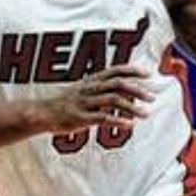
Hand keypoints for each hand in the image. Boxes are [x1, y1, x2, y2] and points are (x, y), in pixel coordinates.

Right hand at [37, 64, 155, 133]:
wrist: (42, 113)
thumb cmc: (66, 102)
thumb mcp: (83, 89)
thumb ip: (102, 87)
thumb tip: (126, 90)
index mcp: (91, 80)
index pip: (115, 70)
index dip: (133, 70)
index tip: (149, 73)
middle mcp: (90, 89)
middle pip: (118, 84)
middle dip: (137, 89)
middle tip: (153, 96)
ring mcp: (85, 103)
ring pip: (112, 101)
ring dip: (132, 107)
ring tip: (146, 114)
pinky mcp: (81, 118)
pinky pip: (102, 118)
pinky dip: (118, 121)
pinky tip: (130, 125)